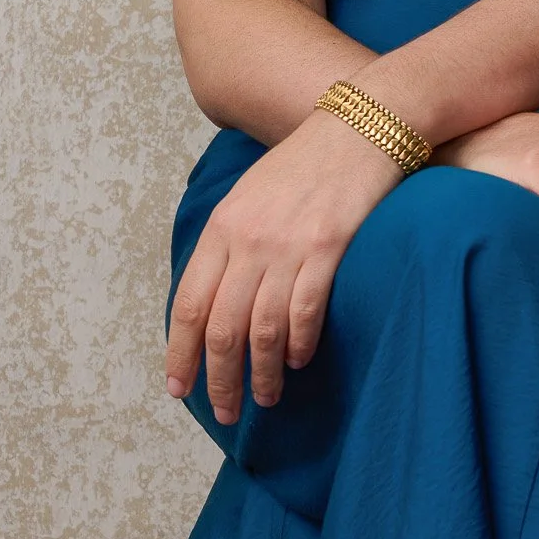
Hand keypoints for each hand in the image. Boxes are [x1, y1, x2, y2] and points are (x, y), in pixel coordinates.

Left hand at [165, 106, 404, 422]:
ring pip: (261, 329)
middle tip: (226, 412)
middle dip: (219, 378)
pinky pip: (305, 311)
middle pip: (222, 328)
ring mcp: (287, 245)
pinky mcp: (328, 248)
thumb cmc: (307, 164)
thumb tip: (216, 299)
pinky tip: (297, 360)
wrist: (359, 125)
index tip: (179, 389)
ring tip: (267, 399)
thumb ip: (231, 243)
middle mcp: (248, 240)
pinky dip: (298, 343)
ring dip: (260, 373)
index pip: (189, 304)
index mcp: (223, 227)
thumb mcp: (251, 195)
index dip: (181, 353)